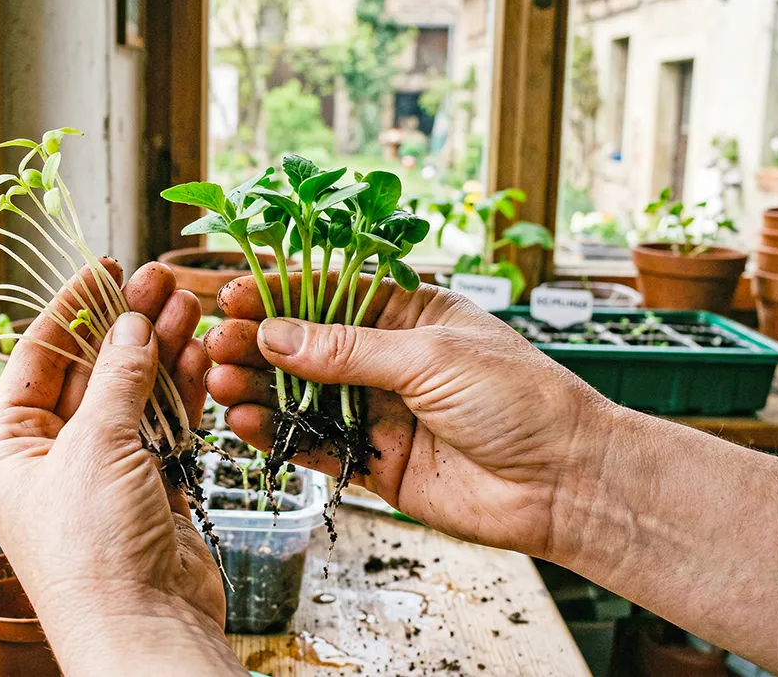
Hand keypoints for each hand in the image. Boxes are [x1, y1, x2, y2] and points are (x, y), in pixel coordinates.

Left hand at [0, 262, 246, 676]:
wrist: (144, 624)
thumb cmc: (93, 547)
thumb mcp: (95, 446)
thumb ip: (118, 378)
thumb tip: (132, 325)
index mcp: (10, 447)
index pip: (37, 358)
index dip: (71, 310)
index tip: (103, 270)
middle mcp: (52, 458)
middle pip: (90, 372)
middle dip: (125, 327)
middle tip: (159, 282)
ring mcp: (104, 474)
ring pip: (133, 396)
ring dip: (160, 353)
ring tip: (189, 306)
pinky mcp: (151, 490)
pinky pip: (164, 428)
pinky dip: (182, 393)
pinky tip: (200, 355)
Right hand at [204, 273, 616, 559]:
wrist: (567, 484)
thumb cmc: (518, 398)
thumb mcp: (429, 357)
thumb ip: (346, 350)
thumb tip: (273, 334)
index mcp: (411, 314)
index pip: (330, 294)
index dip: (278, 294)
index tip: (229, 296)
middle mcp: (390, 361)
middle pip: (307, 347)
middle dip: (257, 346)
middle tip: (211, 348)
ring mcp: (381, 413)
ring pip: (302, 398)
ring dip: (257, 391)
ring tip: (215, 387)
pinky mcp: (376, 464)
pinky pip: (315, 446)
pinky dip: (278, 437)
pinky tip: (243, 426)